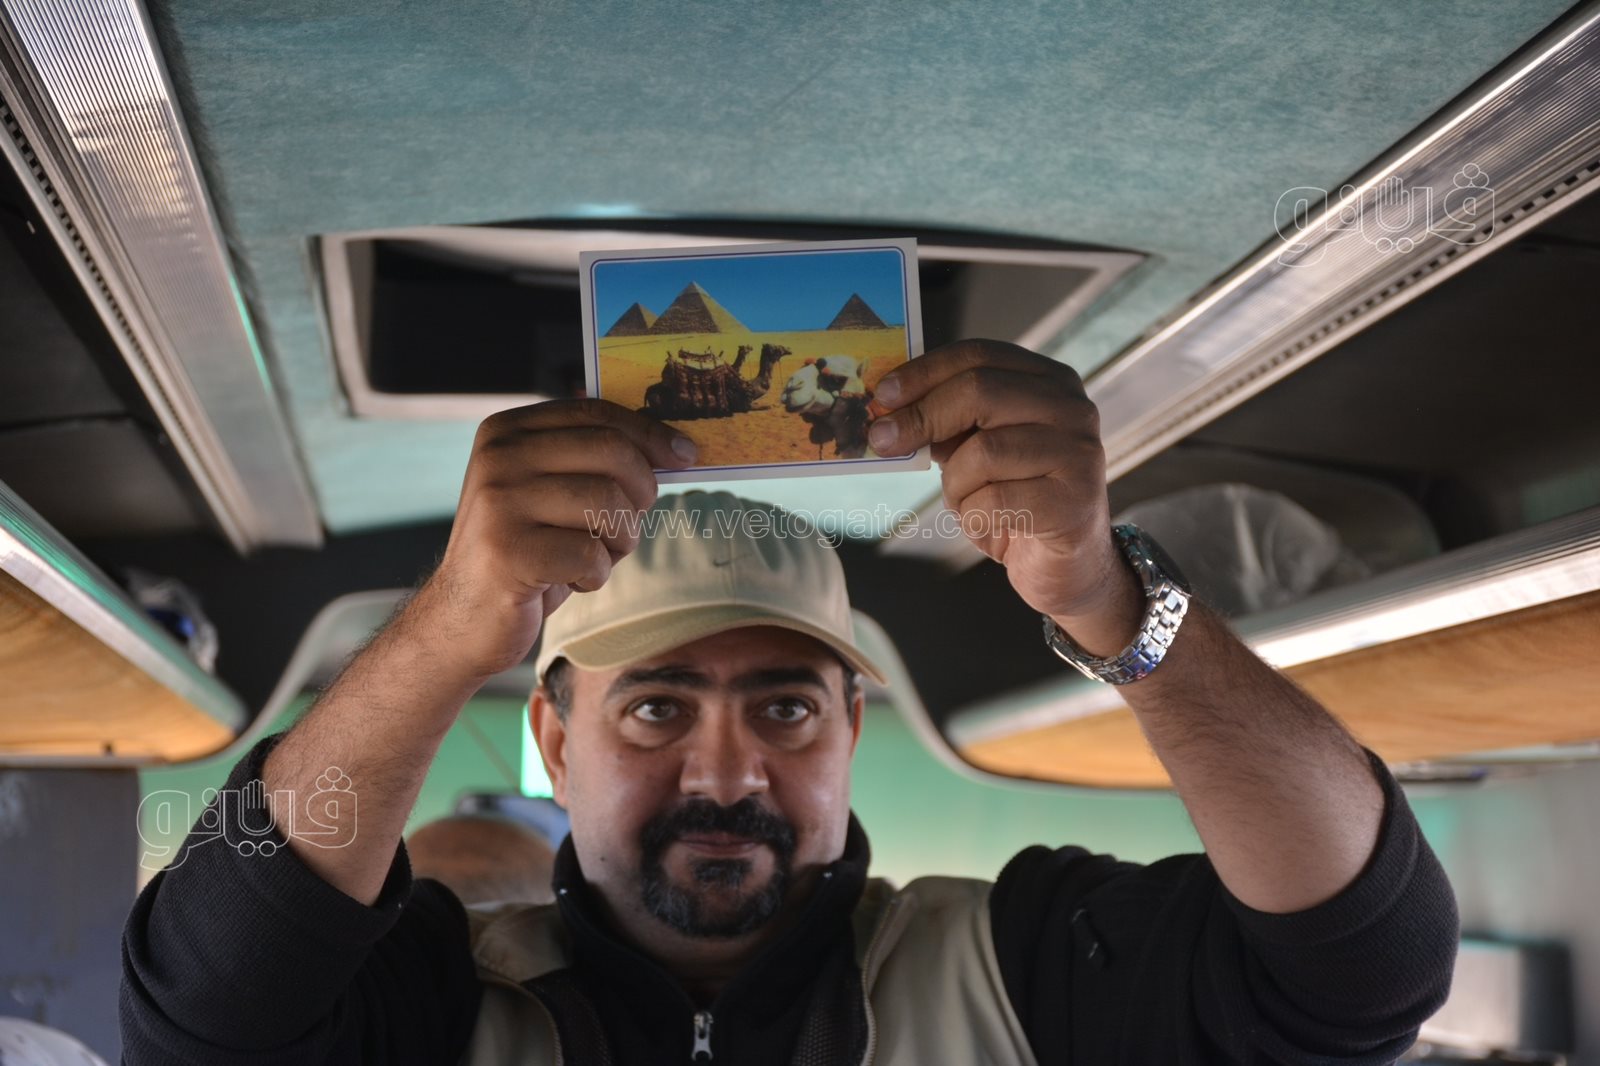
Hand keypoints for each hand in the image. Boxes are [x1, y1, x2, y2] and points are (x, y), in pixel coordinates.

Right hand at [414, 399, 697, 678]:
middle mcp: (498, 458)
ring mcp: (498, 504)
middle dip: (639, 494)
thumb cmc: (527, 550)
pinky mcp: (507, 554)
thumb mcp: (551, 491)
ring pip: (608, 504)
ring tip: (596, 557)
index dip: (649, 433)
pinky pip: (591, 554)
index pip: (596, 414)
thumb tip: (673, 445)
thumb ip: (591, 459)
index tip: (686, 455)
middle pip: (611, 453)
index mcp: (507, 431)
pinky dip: (597, 574)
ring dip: (620, 540)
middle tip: (627, 525)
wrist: (465, 617)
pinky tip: (572, 580)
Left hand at [867, 340, 1140, 648]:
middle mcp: (1073, 408)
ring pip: (983, 451)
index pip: (979, 355)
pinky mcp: (1074, 502)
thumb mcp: (976, 450)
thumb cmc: (1014, 499)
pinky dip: (972, 517)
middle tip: (882, 441)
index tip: (881, 396)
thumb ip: (946, 422)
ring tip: (965, 502)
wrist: (1065, 564)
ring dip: (954, 484)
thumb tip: (888, 411)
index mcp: (1049, 381)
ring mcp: (1079, 453)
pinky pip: (993, 501)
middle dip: (921, 417)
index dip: (924, 372)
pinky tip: (987, 526)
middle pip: (980, 390)